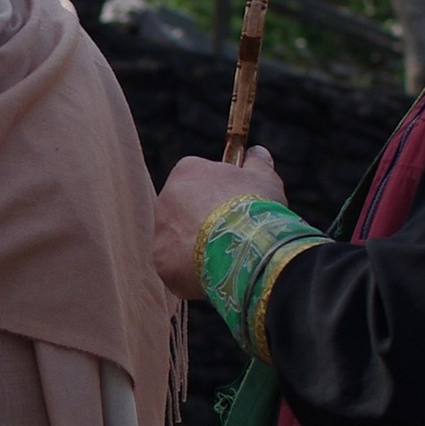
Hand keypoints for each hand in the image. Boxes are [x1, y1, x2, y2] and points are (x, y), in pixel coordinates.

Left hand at [153, 144, 285, 300]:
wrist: (247, 248)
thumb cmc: (256, 207)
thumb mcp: (264, 178)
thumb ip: (257, 164)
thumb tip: (257, 152)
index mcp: (186, 172)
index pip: (197, 178)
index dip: (217, 193)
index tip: (234, 206)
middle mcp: (165, 200)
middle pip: (183, 210)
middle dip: (203, 221)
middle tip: (230, 234)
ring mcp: (160, 234)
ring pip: (178, 240)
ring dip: (196, 248)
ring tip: (225, 257)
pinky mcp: (163, 264)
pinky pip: (177, 267)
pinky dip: (193, 272)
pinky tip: (217, 273)